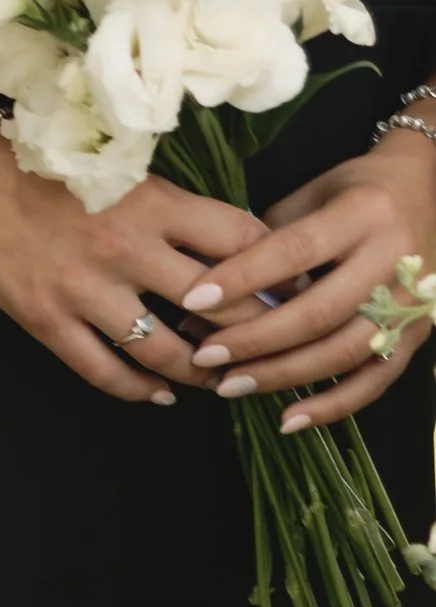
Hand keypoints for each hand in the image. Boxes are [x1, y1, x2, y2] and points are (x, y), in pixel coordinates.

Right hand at [0, 143, 261, 403]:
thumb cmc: (52, 170)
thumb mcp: (125, 175)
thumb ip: (176, 212)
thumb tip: (236, 252)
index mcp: (153, 203)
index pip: (241, 239)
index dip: (277, 268)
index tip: (296, 286)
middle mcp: (127, 248)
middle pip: (217, 303)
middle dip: (253, 331)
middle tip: (272, 347)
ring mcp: (86, 290)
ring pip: (164, 350)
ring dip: (199, 371)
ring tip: (219, 379)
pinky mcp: (49, 320)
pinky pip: (104, 371)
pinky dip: (139, 390)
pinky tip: (160, 395)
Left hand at [174, 139, 435, 433]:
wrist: (432, 188)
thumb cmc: (359, 189)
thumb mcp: (314, 193)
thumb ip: (268, 237)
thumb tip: (209, 289)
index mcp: (365, 212)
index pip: (295, 250)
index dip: (242, 277)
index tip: (193, 299)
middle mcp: (395, 258)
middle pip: (319, 312)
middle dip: (255, 339)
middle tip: (204, 355)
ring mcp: (413, 301)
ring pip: (344, 352)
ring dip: (282, 376)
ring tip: (230, 385)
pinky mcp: (419, 332)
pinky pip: (375, 380)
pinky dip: (332, 405)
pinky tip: (288, 419)